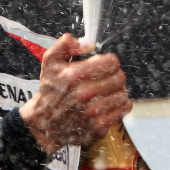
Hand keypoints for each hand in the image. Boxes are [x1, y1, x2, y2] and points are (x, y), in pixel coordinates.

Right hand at [19, 33, 132, 154]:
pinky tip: (108, 103)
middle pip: (120, 77)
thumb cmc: (51, 91)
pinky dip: (120, 105)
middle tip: (104, 79)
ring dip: (117, 91)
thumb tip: (88, 43)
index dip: (109, 61)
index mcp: (74, 75)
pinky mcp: (99, 126)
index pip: (111, 62)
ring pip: (123, 93)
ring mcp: (93, 111)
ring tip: (105, 92)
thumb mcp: (50, 62)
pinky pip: (124, 109)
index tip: (103, 65)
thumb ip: (65, 44)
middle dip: (114, 75)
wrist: (45, 123)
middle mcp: (84, 93)